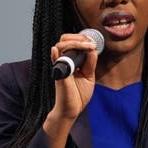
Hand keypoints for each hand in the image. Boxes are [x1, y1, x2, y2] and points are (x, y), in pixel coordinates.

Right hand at [43, 32, 98, 147]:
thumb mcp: (89, 76)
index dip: (82, 38)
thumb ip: (90, 62)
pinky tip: (56, 50)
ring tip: (86, 46)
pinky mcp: (59, 75)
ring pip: (60, 46)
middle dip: (78, 37)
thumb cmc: (78, 94)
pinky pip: (55, 62)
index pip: (72, 41)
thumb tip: (92, 49)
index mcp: (71, 60)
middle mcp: (64, 61)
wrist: (71, 110)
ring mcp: (60, 67)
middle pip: (64, 39)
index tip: (92, 43)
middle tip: (90, 43)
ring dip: (75, 43)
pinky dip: (55, 54)